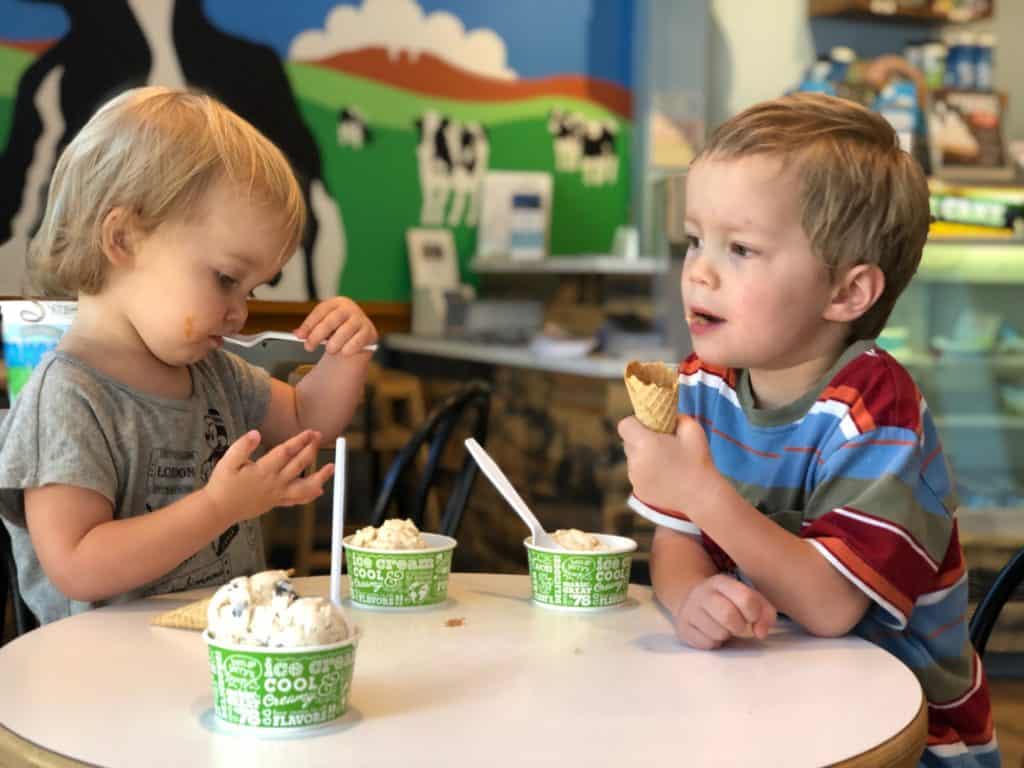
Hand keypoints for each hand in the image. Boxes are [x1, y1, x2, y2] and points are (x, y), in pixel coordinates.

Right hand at [202, 429, 333, 522]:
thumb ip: (242, 447)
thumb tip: (256, 433)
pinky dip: (309, 496)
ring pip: (304, 487)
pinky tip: (319, 490)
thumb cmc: (222, 484)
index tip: (310, 431)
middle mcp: (274, 483)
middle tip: (319, 436)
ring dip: (320, 477)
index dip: (299, 440)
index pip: (286, 452)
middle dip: (311, 449)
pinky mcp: (276, 503)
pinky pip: (297, 500)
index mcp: (263, 471)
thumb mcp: (227, 462)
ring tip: (331, 467)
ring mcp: (277, 494)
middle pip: (299, 465)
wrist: (219, 510)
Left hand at [294, 297, 377, 354]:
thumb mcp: (324, 326)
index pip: (321, 311)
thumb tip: (298, 333)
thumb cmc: (339, 329)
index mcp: (336, 303)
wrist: (360, 335)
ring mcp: (361, 320)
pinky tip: (343, 352)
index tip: (300, 335)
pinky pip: (358, 341)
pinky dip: (349, 348)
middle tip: (309, 347)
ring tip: (329, 350)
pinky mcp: (369, 332)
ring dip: (334, 343)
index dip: (309, 324)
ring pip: (345, 331)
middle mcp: (350, 308)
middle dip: (318, 335)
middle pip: (332, 320)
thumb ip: (311, 330)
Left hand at [617, 413, 714, 512]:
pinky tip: (666, 477)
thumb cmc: (698, 461)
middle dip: (640, 440)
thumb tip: (668, 415)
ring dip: (643, 458)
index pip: (624, 425)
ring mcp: (635, 478)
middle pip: (628, 443)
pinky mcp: (638, 492)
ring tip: (666, 463)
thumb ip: (677, 417)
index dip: (635, 423)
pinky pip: (638, 476)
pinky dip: (647, 474)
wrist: (702, 496)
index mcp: (645, 443)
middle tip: (661, 444)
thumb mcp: (693, 430)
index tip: (649, 426)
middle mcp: (635, 461)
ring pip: (633, 460)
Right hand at [674, 574, 775, 648]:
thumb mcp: (747, 598)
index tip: (752, 618)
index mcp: (721, 582)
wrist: (690, 601)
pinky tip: (711, 633)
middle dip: (739, 626)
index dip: (755, 614)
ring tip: (722, 627)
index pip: (745, 598)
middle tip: (738, 626)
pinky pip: (706, 643)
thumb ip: (764, 612)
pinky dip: (714, 643)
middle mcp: (702, 593)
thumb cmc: (726, 601)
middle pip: (728, 615)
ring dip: (726, 635)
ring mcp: (689, 610)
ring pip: (718, 633)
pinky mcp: (682, 628)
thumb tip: (761, 632)